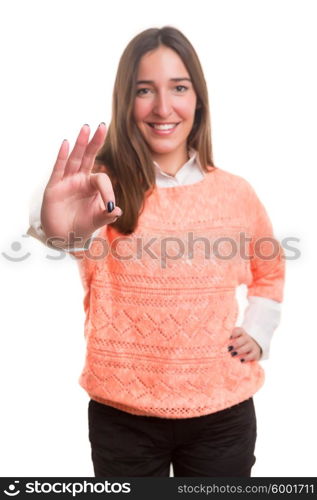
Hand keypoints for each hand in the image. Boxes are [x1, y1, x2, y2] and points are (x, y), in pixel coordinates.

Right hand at [40, 123, 122, 248]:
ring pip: (74, 159)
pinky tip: (66, 144)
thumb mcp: (97, 221)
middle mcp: (80, 179)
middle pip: (88, 157)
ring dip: (80, 144)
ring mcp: (67, 181)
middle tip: (102, 126)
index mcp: (92, 185)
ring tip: (86, 128)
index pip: (102, 179)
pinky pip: (58, 169)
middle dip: (95, 142)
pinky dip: (62, 157)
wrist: (64, 236)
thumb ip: (106, 215)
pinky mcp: (54, 187)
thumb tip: (117, 211)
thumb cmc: (82, 225)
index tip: (110, 206)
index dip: (108, 191)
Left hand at [227, 327, 262, 361]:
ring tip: (232, 355)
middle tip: (229, 349)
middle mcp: (247, 338)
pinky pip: (251, 356)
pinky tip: (241, 360)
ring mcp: (252, 345)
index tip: (229, 338)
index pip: (238, 330)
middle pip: (242, 339)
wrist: (253, 348)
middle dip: (235, 344)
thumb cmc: (239, 343)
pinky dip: (246, 358)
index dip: (233, 334)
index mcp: (241, 333)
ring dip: (239, 351)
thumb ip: (228, 340)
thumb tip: (220, 345)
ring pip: (246, 347)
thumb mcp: (235, 339)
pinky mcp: (255, 353)